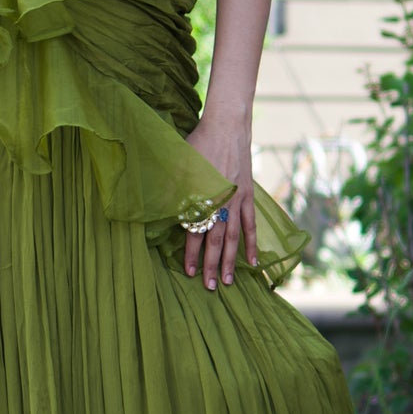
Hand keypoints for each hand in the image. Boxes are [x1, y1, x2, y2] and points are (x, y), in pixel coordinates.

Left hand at [182, 120, 256, 290]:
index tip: (189, 272)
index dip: (191, 253)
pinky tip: (254, 262)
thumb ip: (171, 190)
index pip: (195, 232)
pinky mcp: (248, 196)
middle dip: (212, 265)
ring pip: (234, 238)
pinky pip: (251, 225)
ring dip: (231, 261)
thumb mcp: (177, 165)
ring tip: (228, 282)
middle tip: (210, 287)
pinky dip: (253, 244)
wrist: (226, 126)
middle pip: (215, 240)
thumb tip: (158, 210)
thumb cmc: (197, 144)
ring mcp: (237, 201)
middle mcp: (220, 203)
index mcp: (201, 197)